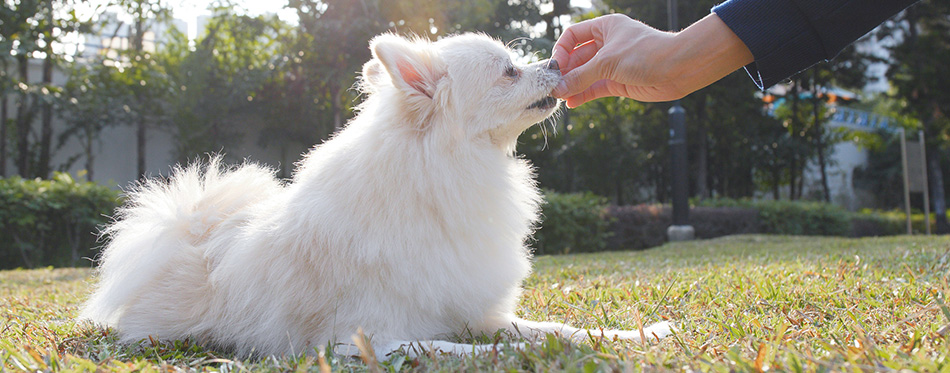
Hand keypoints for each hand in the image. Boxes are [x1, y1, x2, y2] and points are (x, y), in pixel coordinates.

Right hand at [551, 13, 753, 106]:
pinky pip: (594, 88)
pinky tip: (572, 103)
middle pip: (577, 57)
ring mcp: (612, 64)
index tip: (556, 67)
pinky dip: (583, 95)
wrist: (679, 69)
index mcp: (605, 28)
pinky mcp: (618, 82)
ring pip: (585, 75)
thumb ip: (581, 76)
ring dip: (572, 86)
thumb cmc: (647, 53)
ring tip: (559, 98)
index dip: (561, 50)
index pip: (573, 35)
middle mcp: (607, 44)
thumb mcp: (608, 62)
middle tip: (553, 87)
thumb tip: (558, 89)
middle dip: (565, 72)